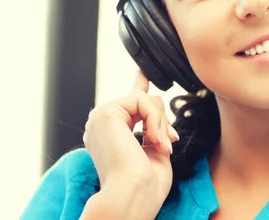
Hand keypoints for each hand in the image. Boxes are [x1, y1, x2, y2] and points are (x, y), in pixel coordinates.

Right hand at [82, 70, 179, 215]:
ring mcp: (100, 119)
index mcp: (110, 136)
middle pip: (142, 102)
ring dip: (160, 123)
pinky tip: (155, 138)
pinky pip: (141, 99)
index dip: (138, 86)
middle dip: (161, 121)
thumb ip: (152, 126)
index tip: (143, 73)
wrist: (134, 196)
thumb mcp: (153, 149)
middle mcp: (101, 126)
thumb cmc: (145, 185)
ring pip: (143, 99)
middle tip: (169, 143)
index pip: (127, 106)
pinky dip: (155, 118)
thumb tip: (156, 104)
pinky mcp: (105, 114)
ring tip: (163, 145)